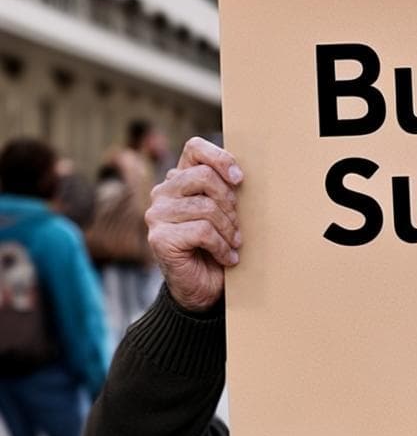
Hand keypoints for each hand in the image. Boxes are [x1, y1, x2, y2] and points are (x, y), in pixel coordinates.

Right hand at [145, 137, 243, 311]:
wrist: (203, 287)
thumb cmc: (218, 245)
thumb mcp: (226, 211)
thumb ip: (226, 188)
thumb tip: (240, 173)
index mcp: (179, 179)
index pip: (195, 148)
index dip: (220, 158)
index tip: (239, 179)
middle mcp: (162, 193)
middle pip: (205, 177)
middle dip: (230, 202)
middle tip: (237, 225)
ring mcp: (157, 215)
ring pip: (206, 207)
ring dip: (229, 229)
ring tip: (234, 243)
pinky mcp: (159, 238)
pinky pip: (203, 232)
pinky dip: (222, 247)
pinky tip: (227, 258)